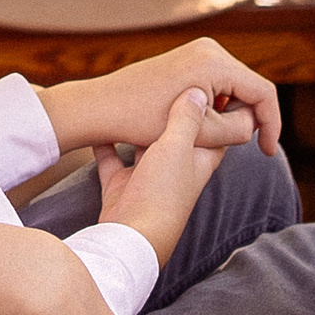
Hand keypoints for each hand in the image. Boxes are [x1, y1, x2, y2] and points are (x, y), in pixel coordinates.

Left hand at [38, 35, 280, 163]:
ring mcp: (198, 51)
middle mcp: (210, 49)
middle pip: (249, 88)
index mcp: (216, 62)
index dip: (272, 125)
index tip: (268, 152)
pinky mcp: (188, 58)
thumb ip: (238, 130)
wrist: (102, 106)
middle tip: (231, 145)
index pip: (264, 93)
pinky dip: (215, 105)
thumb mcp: (200, 134)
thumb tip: (253, 121)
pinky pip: (216, 84)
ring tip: (207, 136)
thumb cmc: (144, 122)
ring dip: (229, 114)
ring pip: (233, 88)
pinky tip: (197, 124)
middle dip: (247, 118)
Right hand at [95, 87, 229, 270]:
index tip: (206, 78)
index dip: (215, 105)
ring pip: (143, 143)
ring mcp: (148, 176)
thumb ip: (186, 118)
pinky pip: (112, 157)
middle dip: (171, 109)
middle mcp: (176, 167)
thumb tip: (200, 90)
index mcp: (199, 158)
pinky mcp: (121, 184)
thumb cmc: (162, 193)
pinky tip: (100, 122)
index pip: (215, 128)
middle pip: (177, 132)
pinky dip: (106, 141)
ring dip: (138, 124)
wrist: (130, 236)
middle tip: (163, 78)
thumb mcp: (177, 147)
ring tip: (131, 96)